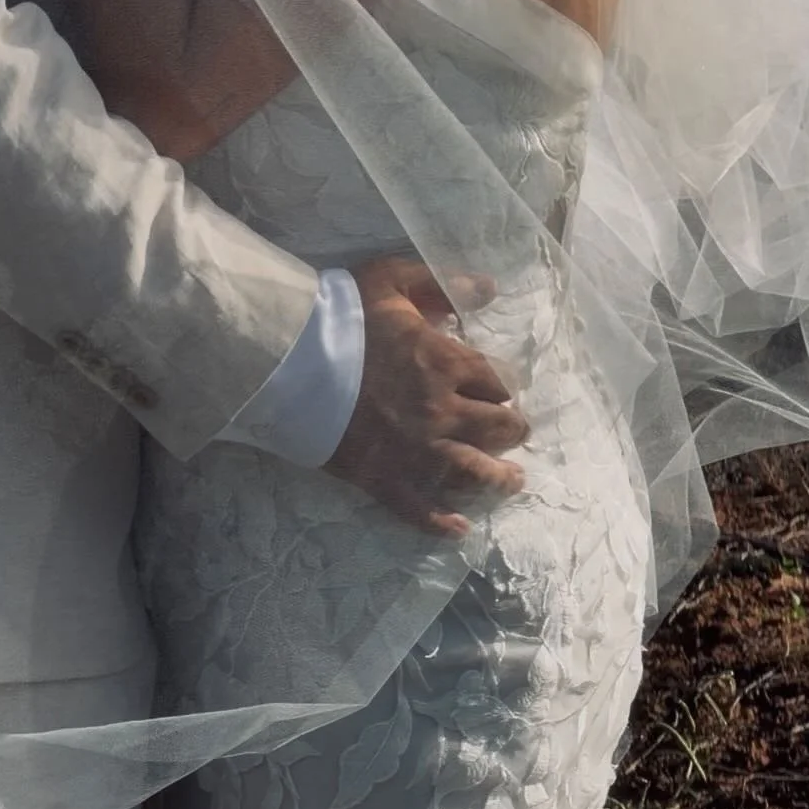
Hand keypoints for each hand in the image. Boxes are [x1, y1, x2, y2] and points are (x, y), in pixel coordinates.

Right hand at [328, 256, 528, 538]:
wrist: (292, 359)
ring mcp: (416, 451)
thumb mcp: (393, 280)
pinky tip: (461, 529)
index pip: (497, 382)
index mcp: (444, 364)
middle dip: (512, 429)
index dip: (505, 387)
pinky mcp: (386, 479)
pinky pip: (421, 510)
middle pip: (496, 429)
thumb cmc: (343, 315)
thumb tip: (489, 288)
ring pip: (473, 473)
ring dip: (499, 479)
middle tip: (516, 431)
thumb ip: (441, 283)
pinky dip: (443, 523)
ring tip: (513, 480)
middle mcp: (441, 412)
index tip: (505, 391)